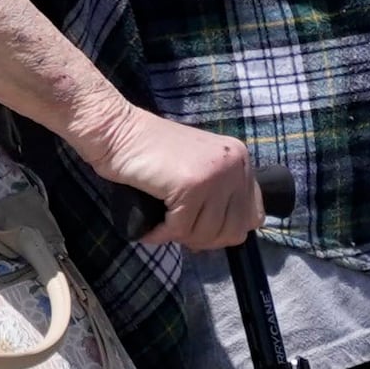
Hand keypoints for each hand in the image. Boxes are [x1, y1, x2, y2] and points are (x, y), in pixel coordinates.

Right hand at [79, 105, 260, 250]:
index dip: (224, 230)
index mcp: (240, 160)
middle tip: (176, 226)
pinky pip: (181, 229)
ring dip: (179, 235)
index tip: (198, 226)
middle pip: (233, 231)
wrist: (116, 131)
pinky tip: (152, 224)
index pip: (253, 217)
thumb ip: (219, 195)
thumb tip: (225, 238)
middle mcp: (235, 164)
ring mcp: (216, 173)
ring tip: (161, 221)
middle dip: (202, 237)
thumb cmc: (149, 154)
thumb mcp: (198, 169)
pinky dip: (162, 233)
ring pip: (206, 234)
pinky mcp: (192, 184)